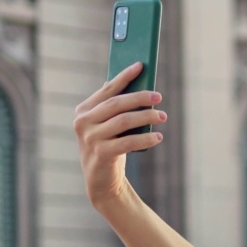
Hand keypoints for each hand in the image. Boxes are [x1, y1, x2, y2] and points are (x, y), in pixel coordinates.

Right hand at [73, 62, 167, 205]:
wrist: (101, 181)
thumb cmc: (109, 146)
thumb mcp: (109, 126)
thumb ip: (118, 109)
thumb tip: (142, 87)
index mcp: (83, 111)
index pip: (107, 89)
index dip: (124, 76)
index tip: (141, 65)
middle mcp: (83, 123)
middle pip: (116, 104)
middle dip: (140, 97)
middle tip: (158, 96)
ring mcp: (90, 139)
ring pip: (124, 121)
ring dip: (146, 117)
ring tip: (163, 116)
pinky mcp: (101, 154)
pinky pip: (127, 142)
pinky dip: (145, 138)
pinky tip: (158, 137)